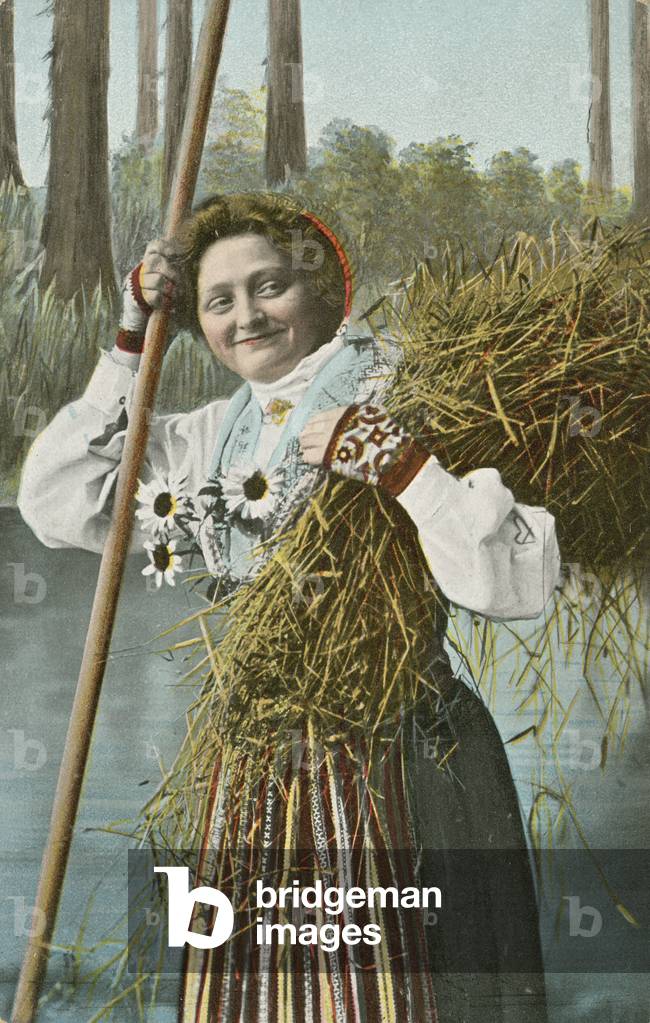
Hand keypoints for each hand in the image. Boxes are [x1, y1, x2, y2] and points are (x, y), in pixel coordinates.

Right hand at [117, 238, 182, 353]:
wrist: (148, 326)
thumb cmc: (167, 304)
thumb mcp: (175, 285)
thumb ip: (180, 273)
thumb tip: (194, 263)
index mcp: (151, 264)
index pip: (154, 246)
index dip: (164, 247)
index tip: (176, 253)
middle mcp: (142, 271)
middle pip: (154, 261)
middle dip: (170, 271)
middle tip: (179, 281)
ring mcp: (137, 284)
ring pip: (154, 278)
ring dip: (168, 287)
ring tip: (174, 295)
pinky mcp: (135, 298)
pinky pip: (151, 296)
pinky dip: (162, 301)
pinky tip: (167, 305)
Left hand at [302, 403, 430, 496]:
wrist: (391, 456)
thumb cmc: (386, 436)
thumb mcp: (375, 415)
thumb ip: (359, 413)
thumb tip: (349, 415)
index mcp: (343, 414)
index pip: (318, 417)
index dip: (313, 424)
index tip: (312, 428)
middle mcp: (332, 425)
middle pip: (309, 429)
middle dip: (306, 435)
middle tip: (306, 440)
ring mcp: (329, 442)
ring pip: (306, 442)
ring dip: (305, 445)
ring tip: (306, 449)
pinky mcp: (328, 458)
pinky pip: (309, 457)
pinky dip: (308, 457)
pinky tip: (310, 459)